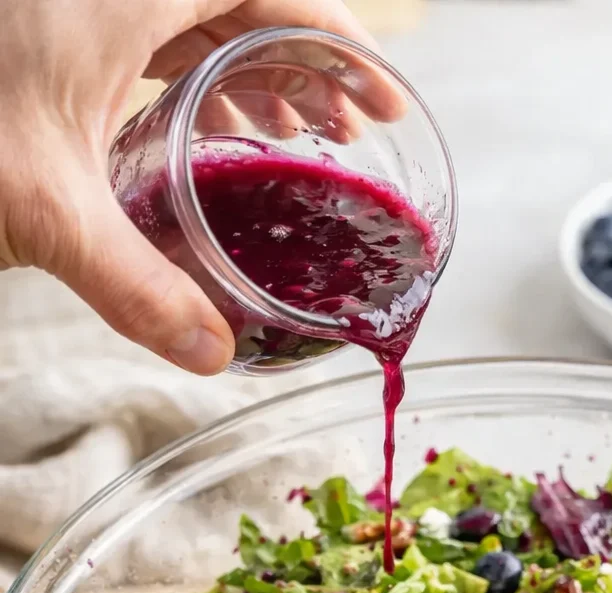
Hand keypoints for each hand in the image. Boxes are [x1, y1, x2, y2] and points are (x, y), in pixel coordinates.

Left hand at [0, 1, 378, 375]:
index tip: (378, 93)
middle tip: (353, 126)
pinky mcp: (65, 24)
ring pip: (202, 12)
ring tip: (305, 130)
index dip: (337, 38)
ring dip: (258, 64)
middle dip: (307, 58)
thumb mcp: (48, 212)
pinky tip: (225, 123)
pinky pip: (160, 30)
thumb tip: (211, 354)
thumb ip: (136, 289)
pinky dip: (204, 69)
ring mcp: (87, 1)